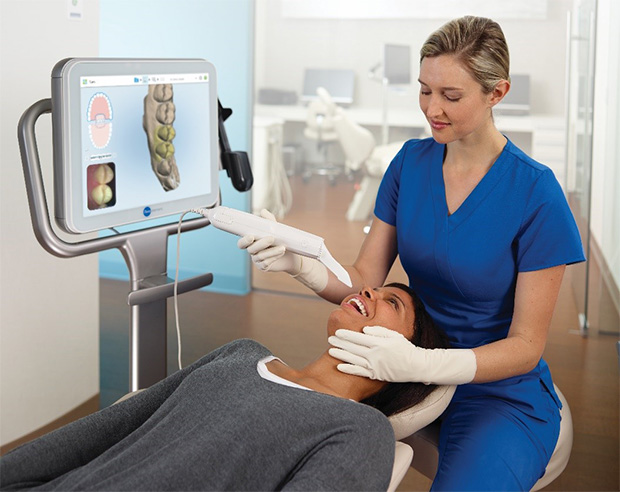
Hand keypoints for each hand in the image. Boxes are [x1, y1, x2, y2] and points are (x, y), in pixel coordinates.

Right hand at [236, 209, 328, 291]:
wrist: (291, 255)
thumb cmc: (280, 241)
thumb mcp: (275, 230)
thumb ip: (269, 221)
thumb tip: (263, 211)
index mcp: (251, 242)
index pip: (242, 243)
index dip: (244, 241)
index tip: (251, 236)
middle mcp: (252, 252)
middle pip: (251, 249)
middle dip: (261, 243)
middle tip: (271, 238)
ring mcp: (257, 260)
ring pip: (261, 256)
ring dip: (272, 251)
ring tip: (282, 247)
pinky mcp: (264, 267)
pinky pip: (267, 262)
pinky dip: (274, 256)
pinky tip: (281, 252)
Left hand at [328, 325, 476, 384]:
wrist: (416, 365)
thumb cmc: (405, 348)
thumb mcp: (394, 335)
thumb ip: (378, 331)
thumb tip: (363, 330)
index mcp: (379, 342)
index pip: (358, 337)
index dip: (346, 335)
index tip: (336, 332)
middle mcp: (375, 354)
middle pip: (353, 347)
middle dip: (340, 343)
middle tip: (329, 340)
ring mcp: (375, 365)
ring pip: (354, 359)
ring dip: (341, 355)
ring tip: (331, 351)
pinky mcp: (376, 375)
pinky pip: (360, 372)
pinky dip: (349, 369)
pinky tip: (340, 366)